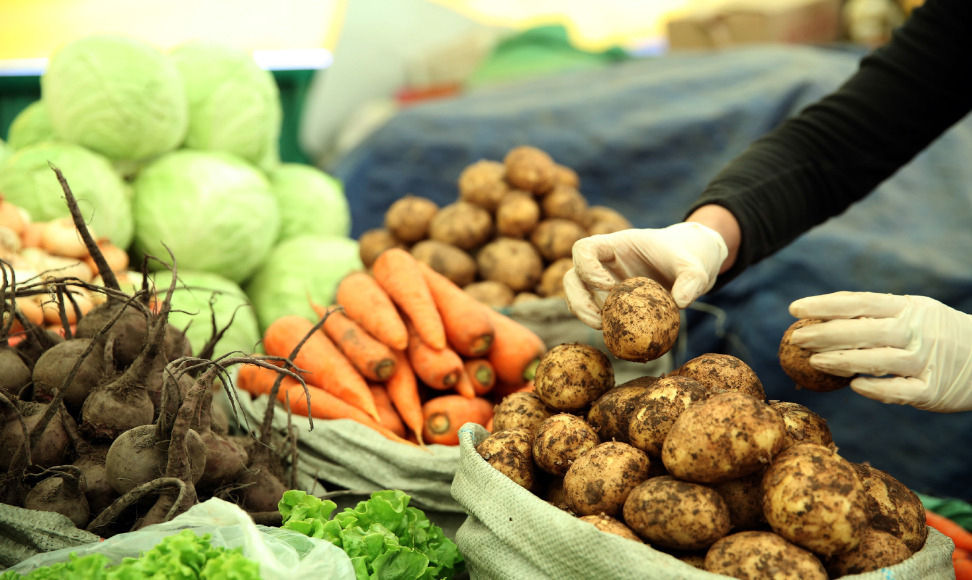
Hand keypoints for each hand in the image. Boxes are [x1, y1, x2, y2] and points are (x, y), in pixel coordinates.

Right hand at [563, 222, 727, 328]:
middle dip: (578, 299)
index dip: (587, 267)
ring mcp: (601, 283)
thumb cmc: (686, 260)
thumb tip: (681, 303)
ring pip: (575, 296)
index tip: (610, 286)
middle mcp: (602, 263)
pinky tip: (613, 335)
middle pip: (571, 276)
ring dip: (582, 314)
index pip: (584, 249)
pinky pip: (591, 312)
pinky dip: (596, 323)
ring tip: (603, 329)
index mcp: (614, 245)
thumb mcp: (695, 266)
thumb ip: (692, 280)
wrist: (686, 268)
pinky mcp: (608, 301)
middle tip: (599, 319)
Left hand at [788, 291, 971, 411]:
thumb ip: (875, 315)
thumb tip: (820, 318)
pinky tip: (853, 386)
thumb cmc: (937, 333)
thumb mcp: (914, 313)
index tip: (793, 309)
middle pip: (865, 330)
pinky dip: (877, 389)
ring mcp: (927, 361)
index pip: (859, 302)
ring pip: (880, 360)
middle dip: (826, 333)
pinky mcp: (933, 390)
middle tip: (796, 338)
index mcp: (908, 308)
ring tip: (813, 361)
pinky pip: (901, 391)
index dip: (825, 305)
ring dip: (843, 360)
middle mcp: (917, 331)